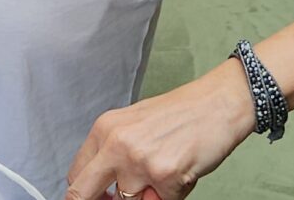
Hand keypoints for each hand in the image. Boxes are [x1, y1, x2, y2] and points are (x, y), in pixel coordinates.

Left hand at [63, 65, 251, 199]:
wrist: (217, 104)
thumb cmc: (181, 114)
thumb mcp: (133, 125)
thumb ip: (113, 153)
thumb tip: (102, 187)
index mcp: (104, 129)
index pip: (76, 174)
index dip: (84, 193)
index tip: (98, 196)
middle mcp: (116, 144)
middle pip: (83, 193)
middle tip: (122, 196)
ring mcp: (138, 161)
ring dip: (147, 196)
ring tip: (164, 174)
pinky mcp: (164, 176)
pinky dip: (172, 194)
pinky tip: (181, 171)